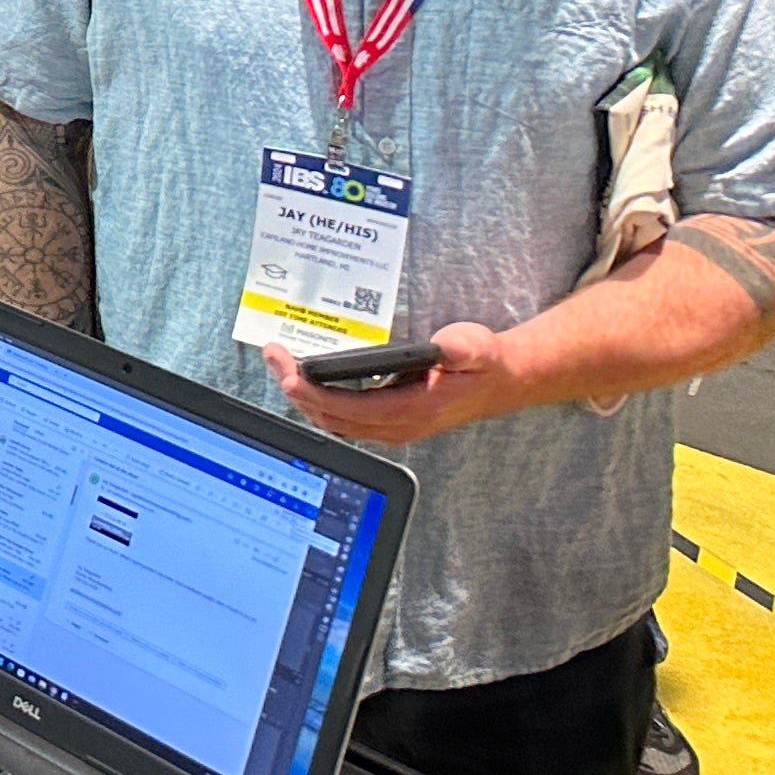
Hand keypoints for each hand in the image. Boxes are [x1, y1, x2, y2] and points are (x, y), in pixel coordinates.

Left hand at [266, 323, 524, 445]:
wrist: (503, 382)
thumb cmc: (485, 363)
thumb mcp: (478, 347)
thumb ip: (464, 349)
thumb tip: (450, 350)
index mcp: (415, 409)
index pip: (353, 409)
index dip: (317, 394)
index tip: (289, 374)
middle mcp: (399, 425)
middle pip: (333, 417)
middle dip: (296, 389)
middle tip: (272, 356)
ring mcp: (392, 426)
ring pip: (334, 421)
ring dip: (302, 395)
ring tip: (278, 363)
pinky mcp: (388, 420)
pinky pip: (343, 419)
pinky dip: (317, 400)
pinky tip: (303, 379)